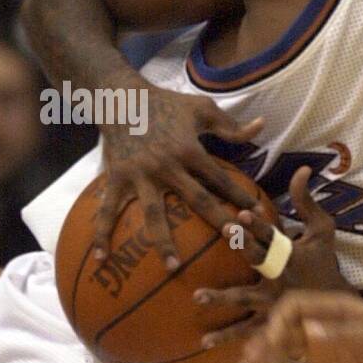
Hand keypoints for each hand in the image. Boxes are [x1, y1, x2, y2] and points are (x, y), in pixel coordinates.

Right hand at [95, 86, 265, 268]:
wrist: (120, 96)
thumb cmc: (166, 104)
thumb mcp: (202, 108)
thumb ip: (230, 125)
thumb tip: (260, 126)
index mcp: (189, 150)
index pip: (222, 179)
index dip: (241, 197)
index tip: (258, 216)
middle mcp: (167, 165)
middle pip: (197, 200)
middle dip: (218, 223)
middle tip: (234, 245)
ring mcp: (140, 175)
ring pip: (154, 213)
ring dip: (163, 242)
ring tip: (172, 267)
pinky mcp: (116, 178)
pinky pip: (107, 210)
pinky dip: (101, 234)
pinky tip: (101, 260)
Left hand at [196, 167, 350, 348]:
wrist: (339, 307)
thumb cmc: (325, 263)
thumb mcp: (323, 230)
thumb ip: (307, 201)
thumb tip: (303, 168)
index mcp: (293, 254)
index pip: (274, 236)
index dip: (259, 225)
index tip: (240, 212)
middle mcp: (283, 278)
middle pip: (259, 261)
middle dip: (243, 248)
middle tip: (223, 231)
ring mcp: (276, 304)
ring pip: (247, 300)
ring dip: (223, 299)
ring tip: (198, 297)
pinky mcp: (272, 325)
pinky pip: (247, 332)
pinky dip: (227, 338)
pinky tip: (203, 343)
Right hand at [238, 289, 362, 362]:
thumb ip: (340, 336)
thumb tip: (308, 333)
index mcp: (332, 308)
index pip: (294, 308)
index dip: (279, 323)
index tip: (273, 343)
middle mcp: (323, 324)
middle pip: (286, 329)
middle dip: (265, 343)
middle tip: (248, 361)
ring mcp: (326, 345)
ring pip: (289, 352)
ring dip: (269, 362)